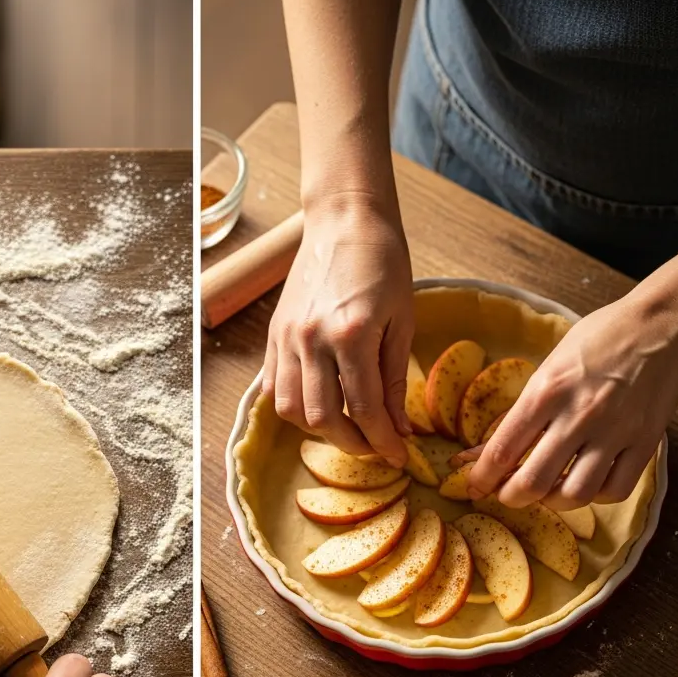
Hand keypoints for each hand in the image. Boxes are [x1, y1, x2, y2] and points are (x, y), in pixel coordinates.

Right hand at [262, 198, 414, 463]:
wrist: (344, 219)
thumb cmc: (383, 262)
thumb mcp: (403, 321)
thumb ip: (393, 379)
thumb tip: (397, 429)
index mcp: (352, 334)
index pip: (364, 409)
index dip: (382, 442)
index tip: (398, 457)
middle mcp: (312, 340)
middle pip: (322, 419)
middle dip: (351, 444)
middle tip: (373, 446)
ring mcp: (287, 338)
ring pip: (290, 410)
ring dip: (318, 430)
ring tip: (345, 426)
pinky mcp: (274, 334)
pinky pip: (274, 387)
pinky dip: (294, 406)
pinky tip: (318, 404)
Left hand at [467, 292, 677, 508]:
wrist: (660, 327)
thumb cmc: (596, 342)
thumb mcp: (545, 370)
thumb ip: (517, 415)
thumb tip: (479, 453)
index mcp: (546, 392)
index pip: (502, 451)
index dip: (481, 479)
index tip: (474, 488)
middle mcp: (579, 415)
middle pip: (533, 482)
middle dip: (511, 497)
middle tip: (507, 494)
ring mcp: (615, 432)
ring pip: (575, 495)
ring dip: (552, 502)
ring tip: (546, 491)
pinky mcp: (645, 443)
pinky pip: (615, 490)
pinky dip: (595, 497)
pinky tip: (585, 483)